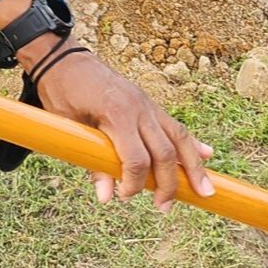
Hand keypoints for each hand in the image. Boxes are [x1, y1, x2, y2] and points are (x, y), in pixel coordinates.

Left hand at [27, 39, 215, 211]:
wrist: (64, 59)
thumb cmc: (62, 93)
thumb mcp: (70, 128)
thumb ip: (91, 162)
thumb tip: (105, 198)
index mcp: (118, 114)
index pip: (138, 159)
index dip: (134, 184)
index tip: (124, 196)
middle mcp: (139, 108)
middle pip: (165, 152)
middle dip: (169, 184)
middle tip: (164, 208)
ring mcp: (146, 104)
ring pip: (178, 137)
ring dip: (193, 166)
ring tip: (205, 190)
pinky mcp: (148, 103)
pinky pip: (173, 124)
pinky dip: (190, 142)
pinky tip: (206, 154)